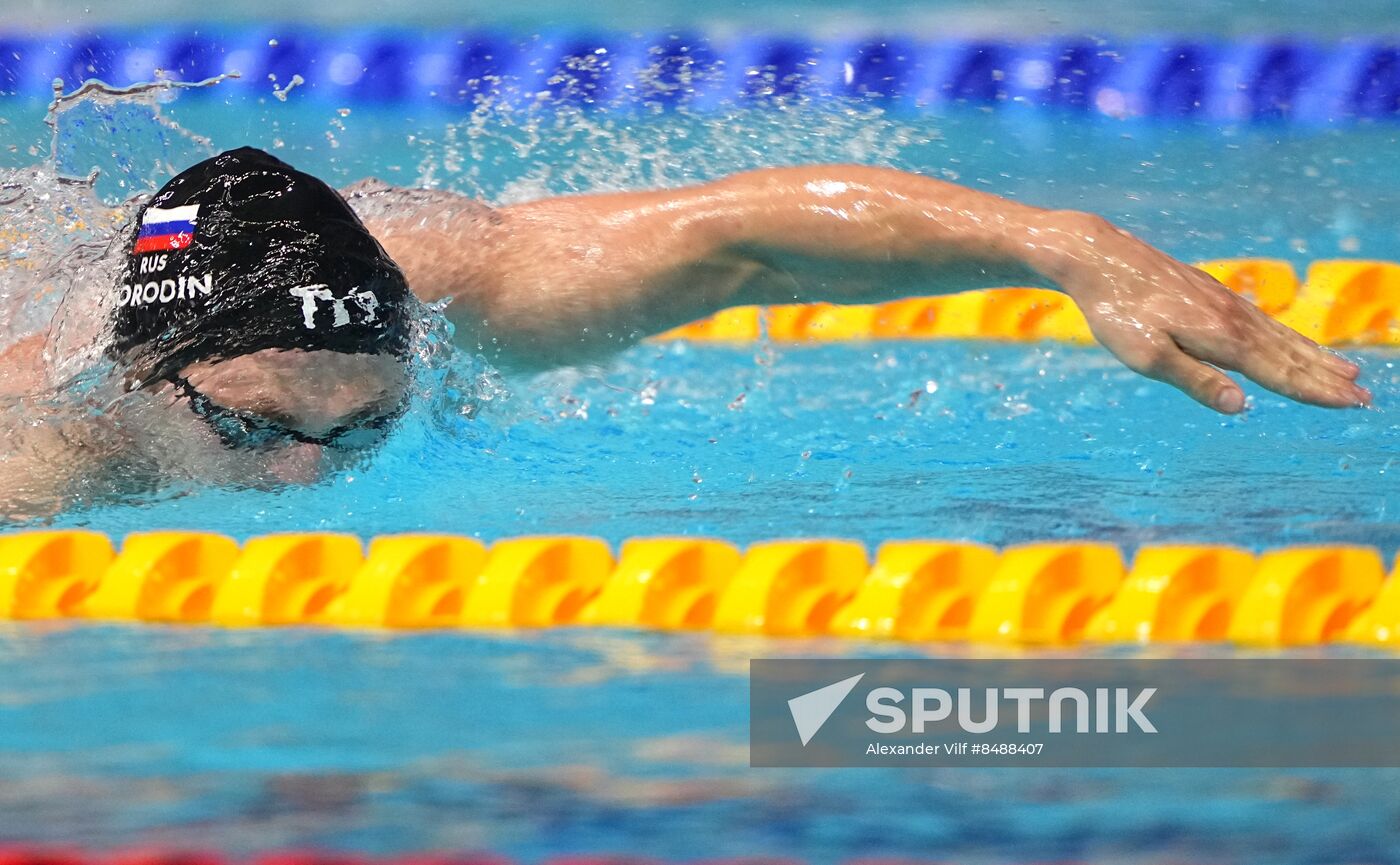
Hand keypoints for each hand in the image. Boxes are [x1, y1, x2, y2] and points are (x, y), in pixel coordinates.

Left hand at [1041, 212, 1368, 412]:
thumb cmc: (1116, 312)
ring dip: (1315, 356)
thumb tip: (1241, 406)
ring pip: (1280, 336)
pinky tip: (1292, 344)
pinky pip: (1262, 323)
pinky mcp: (1211, 294)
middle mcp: (1232, 318)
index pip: (1279, 373)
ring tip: (1347, 371)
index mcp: (1221, 338)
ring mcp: (1224, 303)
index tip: (1354, 404)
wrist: (1099, 257)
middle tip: (1366, 396)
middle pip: (1289, 355)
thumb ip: (1195, 381)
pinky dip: (1287, 337)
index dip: (1317, 391)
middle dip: (1327, 378)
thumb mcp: (1146, 356)